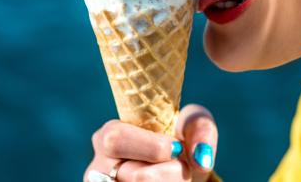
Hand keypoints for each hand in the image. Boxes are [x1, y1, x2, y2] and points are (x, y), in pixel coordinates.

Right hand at [84, 104, 218, 181]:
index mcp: (109, 136)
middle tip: (183, 168)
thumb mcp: (191, 124)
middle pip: (135, 176)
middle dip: (169, 173)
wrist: (180, 171)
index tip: (178, 148)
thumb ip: (200, 128)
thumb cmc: (181, 141)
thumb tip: (201, 158)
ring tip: (177, 178)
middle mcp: (100, 168)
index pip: (116, 139)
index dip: (151, 146)